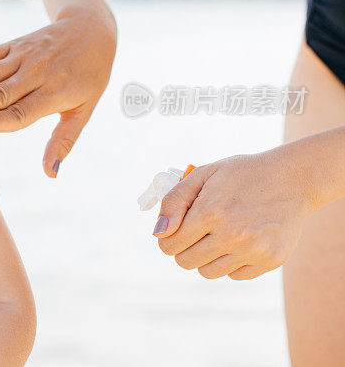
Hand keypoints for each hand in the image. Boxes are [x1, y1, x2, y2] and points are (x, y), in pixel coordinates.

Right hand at [0, 6, 115, 177]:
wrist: (92, 29)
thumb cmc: (89, 75)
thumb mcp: (84, 110)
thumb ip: (63, 141)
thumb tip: (51, 173)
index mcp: (53, 95)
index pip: (20, 112)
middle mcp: (36, 75)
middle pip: (1, 91)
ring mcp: (24, 58)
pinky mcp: (15, 45)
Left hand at [153, 150, 316, 279]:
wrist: (292, 179)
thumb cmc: (240, 174)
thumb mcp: (202, 175)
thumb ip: (174, 201)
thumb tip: (159, 233)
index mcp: (210, 211)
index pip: (169, 245)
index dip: (168, 237)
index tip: (178, 228)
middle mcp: (232, 234)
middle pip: (185, 262)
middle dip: (185, 248)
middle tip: (198, 231)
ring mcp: (253, 250)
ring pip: (208, 273)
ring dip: (206, 257)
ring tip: (219, 235)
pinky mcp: (270, 261)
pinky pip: (234, 275)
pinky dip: (231, 262)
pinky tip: (240, 240)